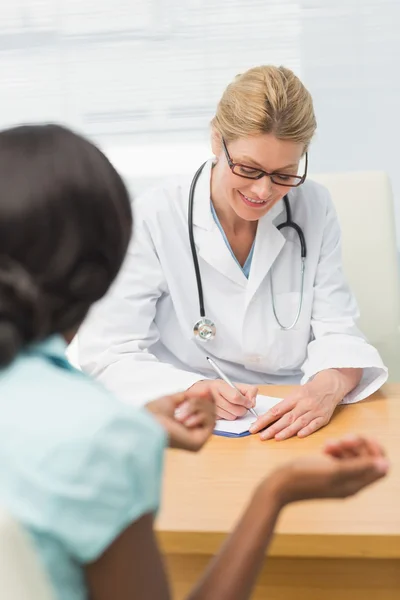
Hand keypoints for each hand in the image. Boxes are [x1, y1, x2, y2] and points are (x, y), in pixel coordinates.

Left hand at [145, 389, 214, 451]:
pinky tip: (186, 421)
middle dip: (198, 401)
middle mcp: (192, 432)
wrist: (147, 423)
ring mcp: (196, 438)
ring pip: (211, 414)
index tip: (207, 390)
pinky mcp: (199, 442)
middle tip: (184, 403)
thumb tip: (205, 391)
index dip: (207, 400)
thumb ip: (190, 396)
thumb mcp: (172, 399)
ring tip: (180, 414)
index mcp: (185, 424)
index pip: (206, 410)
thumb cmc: (152, 414)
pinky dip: (199, 416)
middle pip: (210, 410)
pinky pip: (211, 422)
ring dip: (196, 408)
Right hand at [188, 379, 257, 419]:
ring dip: (235, 414)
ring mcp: (209, 407)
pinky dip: (227, 416)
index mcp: (219, 386)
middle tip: (242, 406)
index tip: (249, 403)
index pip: (236, 397)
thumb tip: (252, 403)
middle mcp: (212, 396)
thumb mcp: (234, 384)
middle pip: (235, 410)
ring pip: (231, 417)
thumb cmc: (220, 388)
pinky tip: (225, 410)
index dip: (245, 402)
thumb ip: (248, 390)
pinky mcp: (208, 416)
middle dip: (242, 410)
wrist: (200, 391)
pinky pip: (225, 420)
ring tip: (232, 407)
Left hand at [249, 371, 346, 440]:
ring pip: (299, 422)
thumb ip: (282, 407)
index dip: (264, 419)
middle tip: (261, 436)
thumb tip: (265, 418)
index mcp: (294, 397)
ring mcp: (314, 411)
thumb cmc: (309, 391)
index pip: (276, 410)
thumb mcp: (294, 394)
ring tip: (276, 438)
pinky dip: (307, 430)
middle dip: (273, 428)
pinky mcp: (323, 418)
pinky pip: (315, 424)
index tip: (254, 427)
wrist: (329, 386)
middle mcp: (304, 404)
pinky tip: (299, 435)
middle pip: (286, 417)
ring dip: (287, 431)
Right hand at [265, 435, 388, 504]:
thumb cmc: (304, 476)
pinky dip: (336, 450)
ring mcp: (338, 478)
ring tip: (330, 444)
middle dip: (358, 446)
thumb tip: (386, 465)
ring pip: (353, 458)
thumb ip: (361, 467)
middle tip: (343, 439)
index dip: (375, 450)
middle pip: (368, 460)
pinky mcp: (327, 473)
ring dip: (346, 447)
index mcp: (355, 484)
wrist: (280, 485)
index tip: (361, 439)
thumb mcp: (334, 469)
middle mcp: (350, 483)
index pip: (380, 467)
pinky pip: (340, 459)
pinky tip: (325, 447)